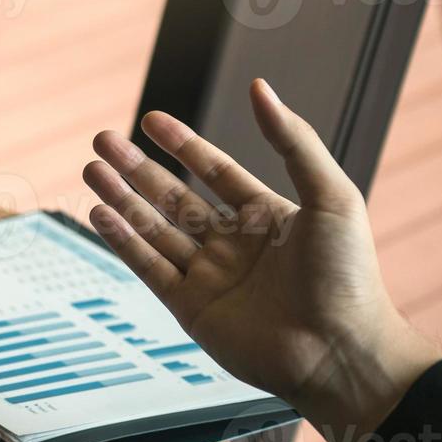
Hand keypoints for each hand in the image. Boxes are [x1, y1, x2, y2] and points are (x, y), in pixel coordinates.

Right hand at [83, 80, 441, 441]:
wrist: (341, 353)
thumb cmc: (349, 277)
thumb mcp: (331, 195)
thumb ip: (293, 140)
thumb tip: (260, 88)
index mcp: (268, 216)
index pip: (215, 171)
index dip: (183, 144)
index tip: (152, 120)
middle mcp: (234, 245)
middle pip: (173, 197)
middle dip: (137, 168)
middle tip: (102, 140)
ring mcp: (210, 277)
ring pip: (154, 229)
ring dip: (121, 199)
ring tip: (91, 169)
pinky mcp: (191, 309)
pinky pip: (150, 268)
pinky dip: (123, 241)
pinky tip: (101, 213)